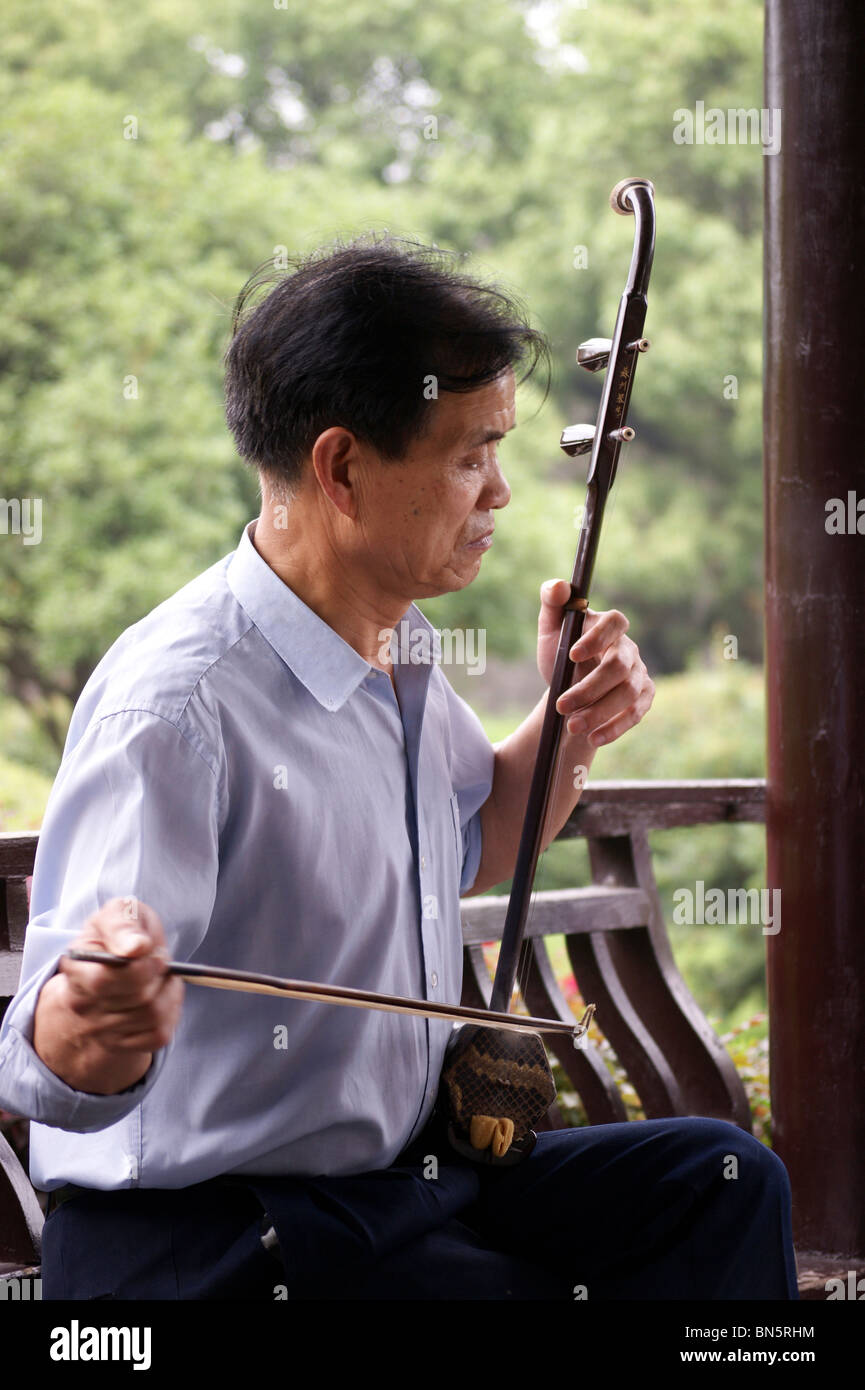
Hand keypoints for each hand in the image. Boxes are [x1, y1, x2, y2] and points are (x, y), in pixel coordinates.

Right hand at [33, 897, 183, 1094]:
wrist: (108, 971)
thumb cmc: (116, 938)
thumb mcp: (116, 914)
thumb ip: (122, 924)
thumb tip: (136, 947)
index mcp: (76, 970)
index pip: (104, 982)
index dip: (137, 966)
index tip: (148, 946)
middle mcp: (82, 1006)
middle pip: (137, 998)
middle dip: (158, 972)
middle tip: (157, 957)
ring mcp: (102, 1030)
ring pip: (152, 1014)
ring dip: (168, 989)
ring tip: (159, 974)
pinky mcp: (124, 1044)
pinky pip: (159, 1032)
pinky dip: (172, 1009)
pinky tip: (162, 993)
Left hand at [537, 579, 654, 747]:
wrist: (569, 687)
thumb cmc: (559, 651)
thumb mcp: (549, 628)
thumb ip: (551, 602)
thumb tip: (559, 586)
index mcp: (608, 625)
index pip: (614, 623)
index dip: (597, 638)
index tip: (571, 655)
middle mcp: (628, 648)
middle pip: (619, 667)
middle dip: (589, 689)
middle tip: (561, 706)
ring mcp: (639, 673)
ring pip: (628, 693)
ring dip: (600, 712)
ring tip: (572, 726)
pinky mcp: (644, 697)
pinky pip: (637, 713)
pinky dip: (616, 728)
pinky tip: (594, 739)